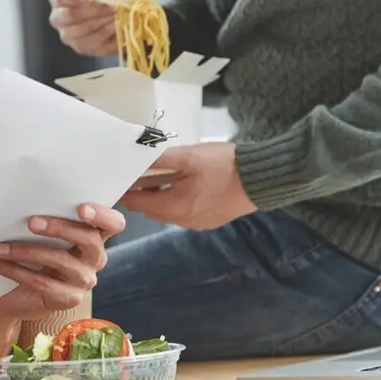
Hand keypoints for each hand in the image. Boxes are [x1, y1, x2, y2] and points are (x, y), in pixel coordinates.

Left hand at [0, 204, 125, 318]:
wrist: (16, 294)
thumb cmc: (32, 255)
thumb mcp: (41, 235)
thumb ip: (45, 219)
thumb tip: (26, 198)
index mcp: (94, 236)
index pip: (114, 223)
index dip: (102, 215)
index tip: (81, 208)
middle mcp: (95, 258)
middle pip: (90, 240)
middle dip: (60, 228)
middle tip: (31, 222)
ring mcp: (84, 280)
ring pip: (61, 261)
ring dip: (26, 251)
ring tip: (0, 247)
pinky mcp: (69, 299)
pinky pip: (43, 283)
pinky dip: (16, 271)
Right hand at [47, 0, 135, 56]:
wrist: (131, 10)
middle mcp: (59, 17)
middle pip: (66, 17)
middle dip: (92, 11)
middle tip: (111, 5)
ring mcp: (69, 36)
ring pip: (80, 32)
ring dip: (102, 22)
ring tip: (117, 14)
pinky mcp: (83, 48)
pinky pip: (93, 44)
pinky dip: (108, 34)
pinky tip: (117, 25)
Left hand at [119, 142, 255, 229]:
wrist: (260, 178)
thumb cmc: (223, 165)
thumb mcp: (188, 156)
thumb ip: (160, 159)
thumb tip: (136, 159)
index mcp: (174, 207)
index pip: (138, 204)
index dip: (126, 191)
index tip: (120, 177)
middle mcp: (183, 221)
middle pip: (152, 209)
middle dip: (142, 192)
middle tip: (137, 172)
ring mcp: (198, 223)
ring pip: (168, 211)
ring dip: (160, 196)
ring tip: (158, 174)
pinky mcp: (210, 220)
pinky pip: (184, 211)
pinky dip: (176, 199)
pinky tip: (181, 183)